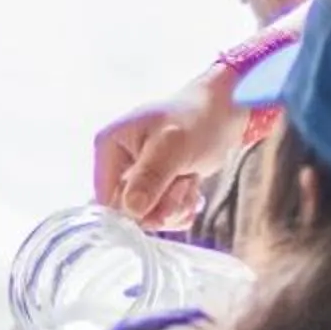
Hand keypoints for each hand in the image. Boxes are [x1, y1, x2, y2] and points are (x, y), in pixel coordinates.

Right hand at [92, 66, 244, 228]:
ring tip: (189, 179)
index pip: (106, 199)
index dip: (134, 209)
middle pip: (130, 211)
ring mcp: (137, 178)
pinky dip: (183, 207)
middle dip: (163, 205)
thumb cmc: (197, 119)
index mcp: (109, 147)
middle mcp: (118, 164)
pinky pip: (164, 215)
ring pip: (150, 216)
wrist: (224, 113)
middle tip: (183, 181)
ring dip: (177, 206)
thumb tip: (132, 209)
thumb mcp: (173, 146)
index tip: (164, 194)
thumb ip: (151, 176)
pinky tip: (193, 188)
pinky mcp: (155, 188)